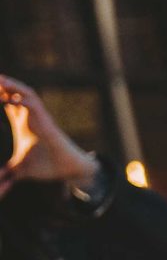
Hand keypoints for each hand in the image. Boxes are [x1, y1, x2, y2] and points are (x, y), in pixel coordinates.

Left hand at [0, 78, 98, 198]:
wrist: (65, 168)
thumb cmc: (46, 166)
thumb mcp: (20, 169)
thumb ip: (6, 174)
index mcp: (21, 124)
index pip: (6, 102)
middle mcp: (29, 116)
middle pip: (12, 93)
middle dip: (1, 86)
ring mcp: (38, 116)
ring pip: (24, 93)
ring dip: (11, 85)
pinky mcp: (46, 119)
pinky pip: (33, 102)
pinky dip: (22, 96)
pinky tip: (9, 96)